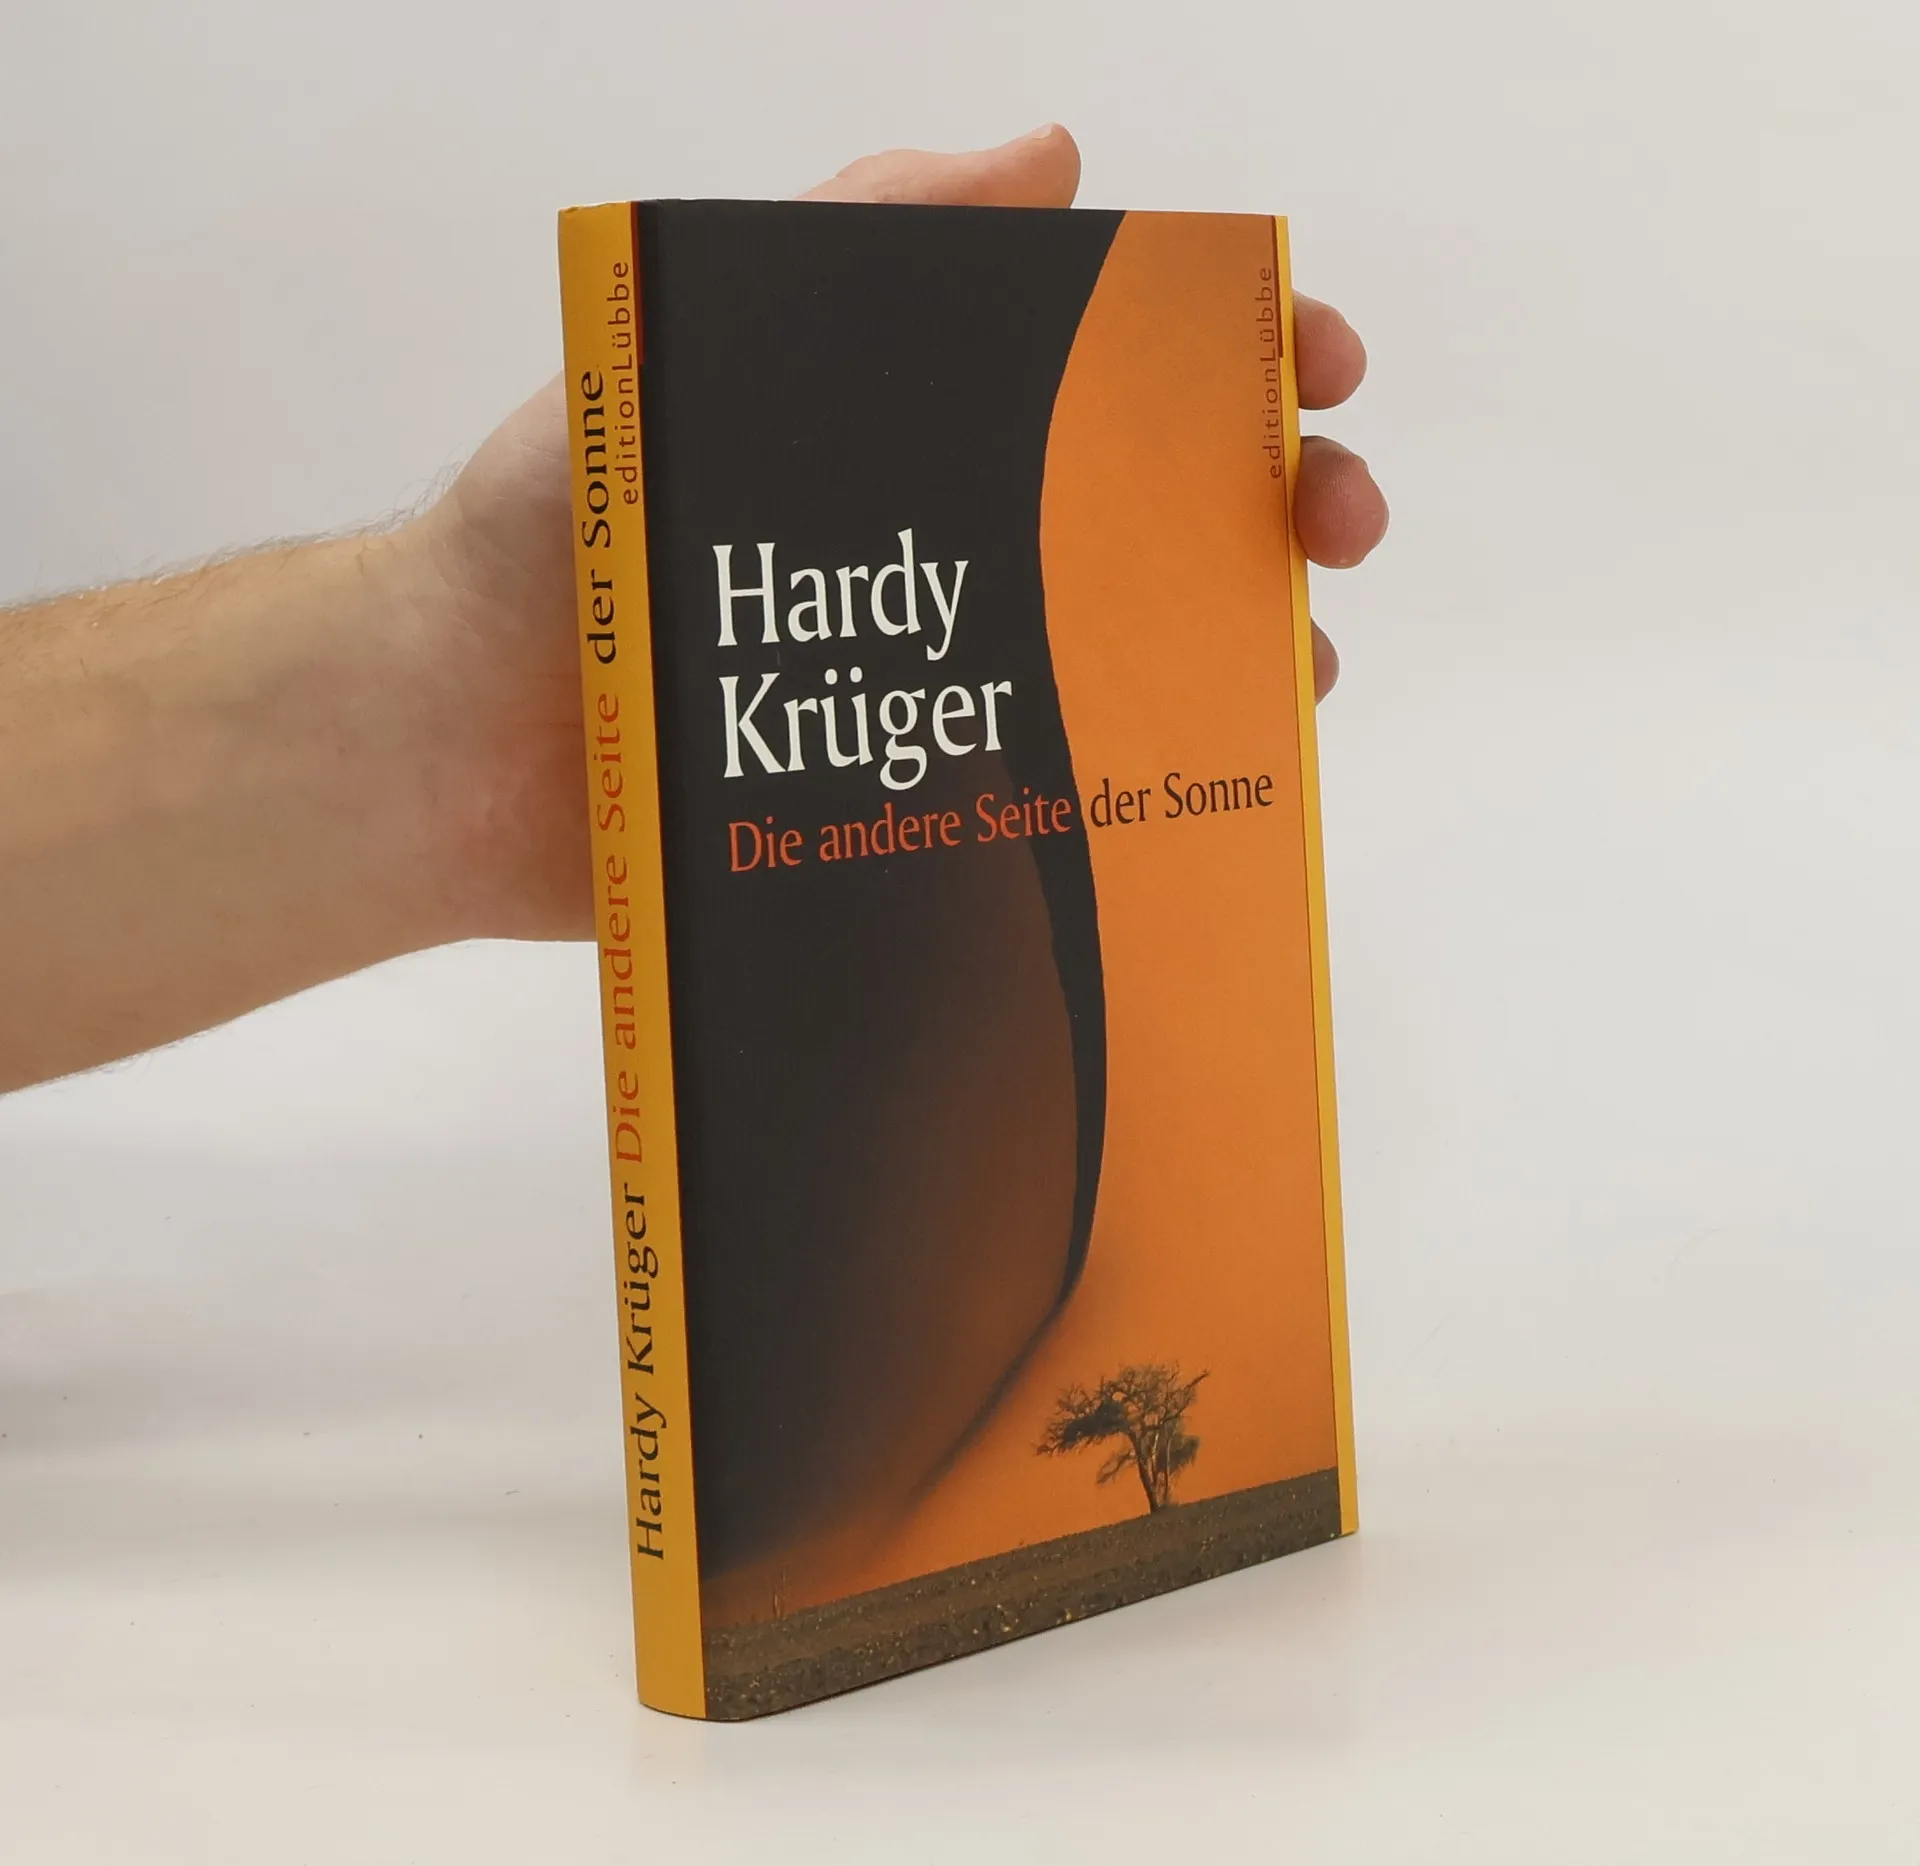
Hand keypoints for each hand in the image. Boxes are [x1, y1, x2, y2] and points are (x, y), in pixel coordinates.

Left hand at [405, 126, 1387, 944]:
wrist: (440, 749)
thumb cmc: (537, 536)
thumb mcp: (688, 352)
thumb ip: (850, 241)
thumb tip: (1052, 156)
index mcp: (906, 440)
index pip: (1102, 376)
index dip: (1230, 359)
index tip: (1312, 365)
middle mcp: (939, 562)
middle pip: (1150, 521)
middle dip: (1275, 502)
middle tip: (1330, 519)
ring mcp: (931, 697)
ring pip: (1127, 668)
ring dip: (1236, 656)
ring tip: (1291, 668)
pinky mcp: (904, 820)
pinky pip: (1046, 807)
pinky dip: (1136, 800)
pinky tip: (1196, 802)